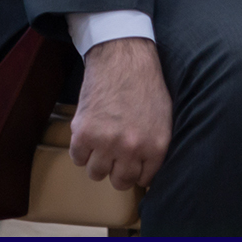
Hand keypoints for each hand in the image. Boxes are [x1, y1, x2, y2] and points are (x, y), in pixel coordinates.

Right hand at [69, 37, 170, 190]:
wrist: (123, 59)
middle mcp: (132, 148)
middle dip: (117, 170)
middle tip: (115, 156)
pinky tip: (90, 133)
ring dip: (97, 160)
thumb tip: (148, 170)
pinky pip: (77, 158)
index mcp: (156, 146)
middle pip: (119, 181)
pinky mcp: (83, 134)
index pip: (144, 179)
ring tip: (102, 142)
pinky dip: (81, 149)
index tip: (131, 164)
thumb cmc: (146, 85)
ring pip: (96, 173)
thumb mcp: (164, 117)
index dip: (136, 171)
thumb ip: (156, 146)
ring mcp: (106, 142)